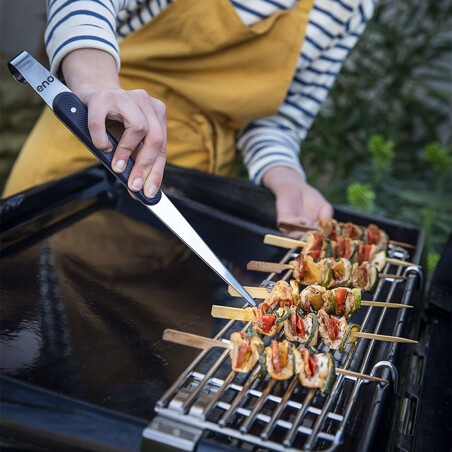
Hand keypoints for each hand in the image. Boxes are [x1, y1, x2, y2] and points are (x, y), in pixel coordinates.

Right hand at [62, 49, 165, 198]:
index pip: (161, 148)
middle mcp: (145, 102)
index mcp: (156, 113)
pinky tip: (101, 147)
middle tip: (133, 185)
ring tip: (116, 166)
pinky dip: (101, 139)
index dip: (156, 172)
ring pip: (138, 128)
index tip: (149, 192)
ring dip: (126, 152)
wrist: (91, 93)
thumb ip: (136, 160)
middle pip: (155, 138)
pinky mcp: (102, 97)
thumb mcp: (129, 139)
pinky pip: (102, 123)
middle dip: (145, 166)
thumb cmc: (112, 121)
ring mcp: (125, 96)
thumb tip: (138, 190)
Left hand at [261, 166, 332, 238]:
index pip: (318, 242)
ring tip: (312, 228)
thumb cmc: (311, 199)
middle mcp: (301, 234)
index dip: (323, 243)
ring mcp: (291, 229)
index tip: (330, 241)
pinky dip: (296, 226)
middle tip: (320, 238)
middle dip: (313, 242)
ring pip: (296, 238)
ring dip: (304, 235)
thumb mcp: (325, 208)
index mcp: (312, 233)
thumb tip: (328, 230)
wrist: (296, 187)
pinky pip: (287, 228)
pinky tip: (304, 220)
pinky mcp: (282, 223)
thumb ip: (327, 218)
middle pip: (306, 244)